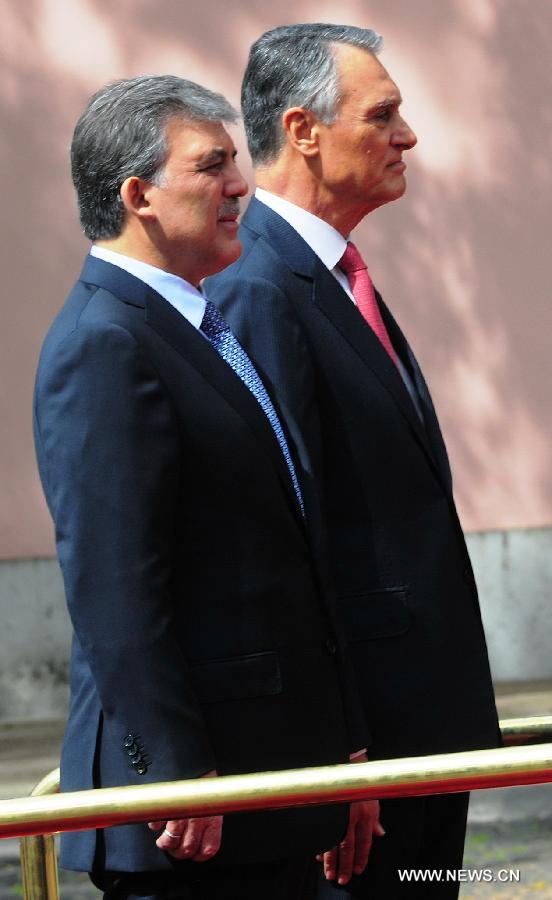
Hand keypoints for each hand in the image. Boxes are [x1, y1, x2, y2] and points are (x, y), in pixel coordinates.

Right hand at [148, 769, 221, 861]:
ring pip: (170, 842)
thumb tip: (199, 839)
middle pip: (186, 850)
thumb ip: (208, 820)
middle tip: (174, 845)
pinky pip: (156, 825)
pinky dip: (155, 825)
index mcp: (212, 818)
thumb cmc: (201, 779)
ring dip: (165, 843)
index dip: (198, 855)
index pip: (208, 849)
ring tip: (163, 838)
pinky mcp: (165, 806)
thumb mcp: (212, 800)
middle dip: (178, 852)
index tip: (193, 851)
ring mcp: (180, 813)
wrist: (190, 758)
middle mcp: (198, 818)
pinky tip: (159, 818)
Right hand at [317, 755, 384, 884]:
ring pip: (333, 842)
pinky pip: (323, 831)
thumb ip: (376, 818)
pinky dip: (321, 845)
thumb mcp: (373, 798)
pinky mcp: (327, 811)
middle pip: (348, 847)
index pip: (365, 843)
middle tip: (342, 880)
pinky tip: (318, 856)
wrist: (346, 763)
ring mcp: (338, 813)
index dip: (361, 858)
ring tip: (330, 874)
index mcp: (366, 815)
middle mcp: (352, 816)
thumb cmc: (360, 781)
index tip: (358, 870)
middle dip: (345, 866)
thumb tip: (381, 833)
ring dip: (331, 861)